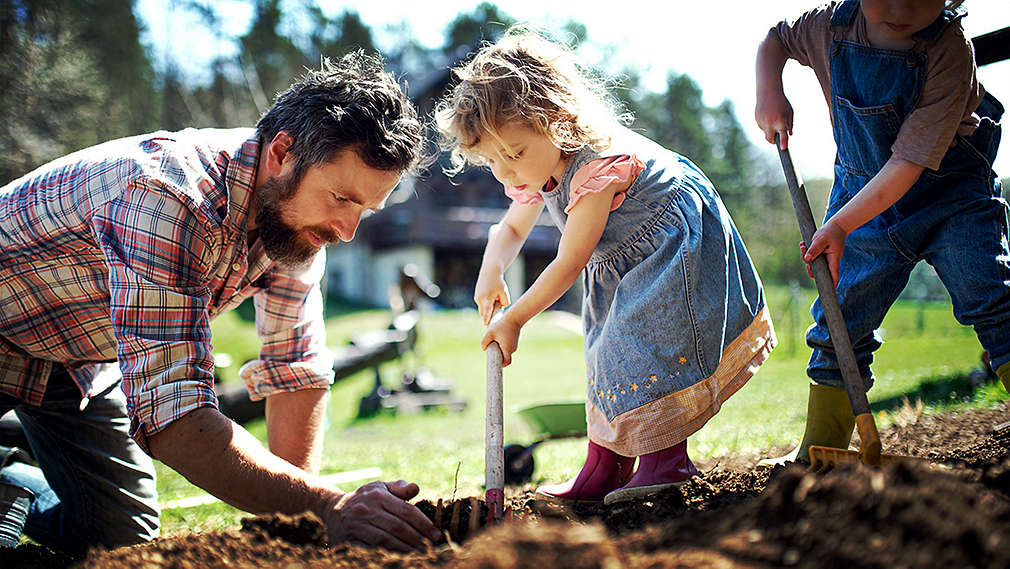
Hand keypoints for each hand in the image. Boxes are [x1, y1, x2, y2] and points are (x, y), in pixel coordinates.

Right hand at [322, 480, 439, 551]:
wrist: (332, 508)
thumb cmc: (364, 498)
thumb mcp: (379, 488)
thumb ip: (398, 488)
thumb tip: (416, 488)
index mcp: (378, 496)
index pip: (406, 510)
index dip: (423, 523)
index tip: (436, 534)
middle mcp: (366, 509)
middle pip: (398, 527)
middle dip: (417, 538)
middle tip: (430, 547)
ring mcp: (356, 525)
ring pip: (385, 540)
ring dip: (404, 549)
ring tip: (418, 554)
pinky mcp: (347, 540)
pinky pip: (369, 550)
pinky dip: (384, 555)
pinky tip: (397, 558)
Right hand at [474, 272, 509, 325]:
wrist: (490, 271)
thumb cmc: (498, 281)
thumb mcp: (504, 291)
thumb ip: (505, 302)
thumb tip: (502, 308)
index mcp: (487, 297)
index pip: (487, 310)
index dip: (486, 318)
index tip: (485, 324)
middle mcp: (480, 298)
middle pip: (484, 312)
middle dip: (490, 312)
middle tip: (497, 304)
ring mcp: (477, 297)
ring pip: (483, 308)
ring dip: (488, 307)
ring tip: (495, 297)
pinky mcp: (476, 296)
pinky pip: (482, 304)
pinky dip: (486, 303)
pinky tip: (491, 295)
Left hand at [481, 313, 520, 366]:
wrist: (514, 317)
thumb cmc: (501, 325)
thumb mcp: (490, 333)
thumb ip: (484, 342)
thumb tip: (483, 349)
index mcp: (507, 349)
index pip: (506, 362)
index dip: (501, 365)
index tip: (495, 365)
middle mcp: (512, 348)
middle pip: (505, 357)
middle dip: (498, 356)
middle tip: (491, 350)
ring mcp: (514, 345)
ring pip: (506, 351)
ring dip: (500, 349)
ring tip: (494, 341)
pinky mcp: (514, 341)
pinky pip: (507, 346)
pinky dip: (502, 345)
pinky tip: (498, 337)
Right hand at [755, 90, 793, 148]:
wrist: (768, 93)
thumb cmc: (782, 103)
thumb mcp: (789, 112)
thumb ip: (790, 124)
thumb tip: (790, 134)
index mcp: (780, 122)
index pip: (782, 136)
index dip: (783, 143)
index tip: (783, 148)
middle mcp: (771, 124)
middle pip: (770, 139)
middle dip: (773, 141)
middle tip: (775, 139)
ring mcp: (762, 123)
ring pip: (766, 132)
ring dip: (769, 130)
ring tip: (772, 118)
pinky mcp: (757, 120)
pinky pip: (762, 126)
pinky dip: (765, 124)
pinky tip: (767, 115)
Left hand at [802, 221, 846, 286]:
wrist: (836, 225)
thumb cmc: (830, 231)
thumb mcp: (821, 239)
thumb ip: (814, 249)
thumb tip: (807, 259)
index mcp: (833, 259)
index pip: (833, 275)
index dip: (831, 284)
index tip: (828, 291)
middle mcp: (830, 261)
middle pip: (820, 271)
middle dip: (810, 268)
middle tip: (806, 261)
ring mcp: (825, 258)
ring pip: (813, 263)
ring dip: (805, 257)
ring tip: (803, 247)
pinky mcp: (821, 254)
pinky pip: (811, 256)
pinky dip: (806, 252)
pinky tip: (803, 244)